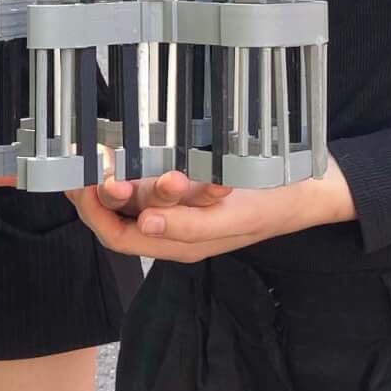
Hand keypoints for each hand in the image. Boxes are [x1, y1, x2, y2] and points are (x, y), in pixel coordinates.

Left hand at [68, 160, 356, 262]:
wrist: (309, 189)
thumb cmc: (271, 206)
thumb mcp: (233, 220)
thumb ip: (190, 227)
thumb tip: (146, 224)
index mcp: (177, 245)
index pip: (117, 235)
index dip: (93, 212)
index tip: (81, 182)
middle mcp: (171, 227)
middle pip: (118, 215)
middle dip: (99, 191)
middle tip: (88, 161)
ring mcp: (178, 206)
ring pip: (132, 194)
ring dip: (118, 174)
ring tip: (106, 152)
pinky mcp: (187, 184)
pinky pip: (151, 177)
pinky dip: (137, 163)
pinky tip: (126, 145)